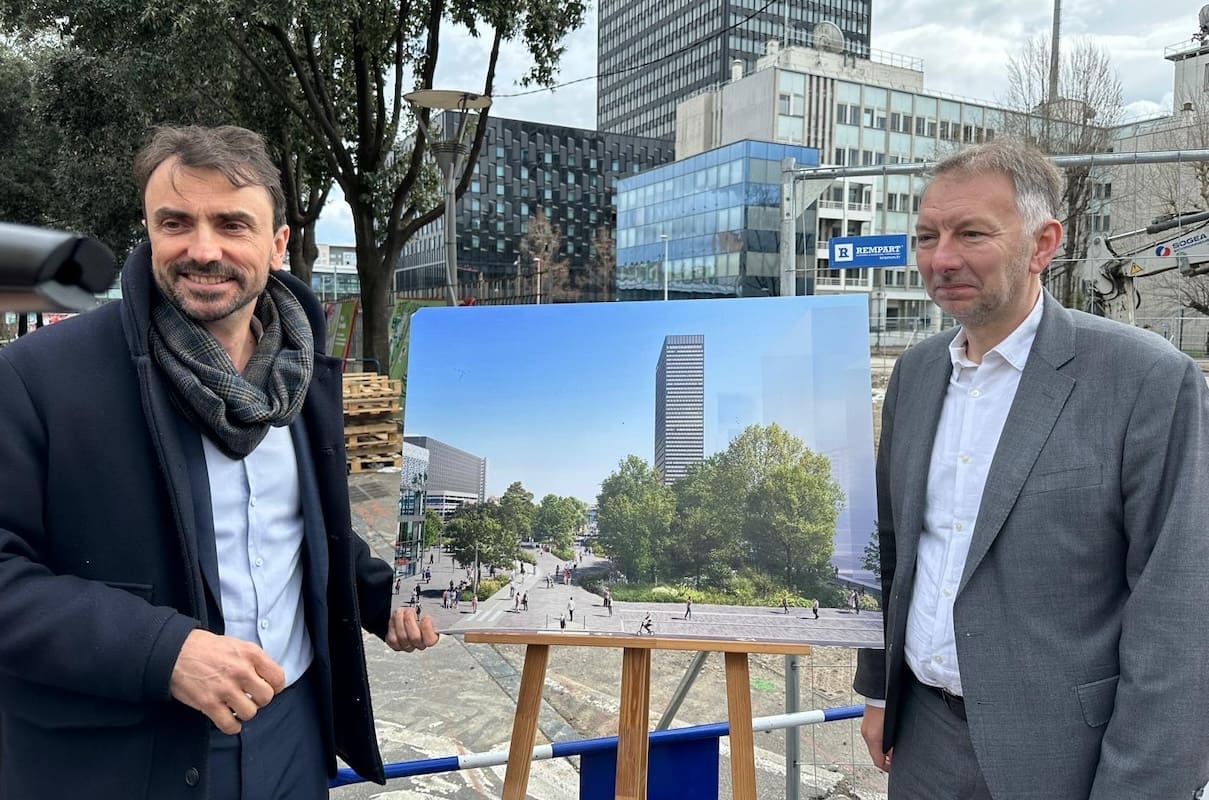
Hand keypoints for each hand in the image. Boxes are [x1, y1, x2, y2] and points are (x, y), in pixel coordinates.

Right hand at [169, 630, 285, 734]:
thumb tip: (267, 677)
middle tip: (249, 697)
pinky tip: (228, 720)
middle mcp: (241, 671)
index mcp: (251, 654)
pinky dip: (231, 726)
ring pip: (250, 713)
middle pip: (266, 697)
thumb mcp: (236, 644)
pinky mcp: (209, 703)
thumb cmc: (206, 648)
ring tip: (236, 706)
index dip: (275, 686)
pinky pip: (229, 725)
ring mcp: (225, 688)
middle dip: (259, 700)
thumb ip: (254, 660)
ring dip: (244, 712)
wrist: (175, 651)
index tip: (267, 687)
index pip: (278, 678)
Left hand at [386, 606, 438, 651]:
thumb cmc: (421, 612)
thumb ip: (437, 606)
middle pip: (414, 638)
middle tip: (409, 610)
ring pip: (402, 637)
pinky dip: (393, 626)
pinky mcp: (396, 644)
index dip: (427, 629)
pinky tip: (395, 618)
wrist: (408, 615)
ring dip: (399, 621)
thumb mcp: (431, 608)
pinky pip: (392, 638)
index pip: (430, 640)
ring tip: (400, 611)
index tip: (426, 617)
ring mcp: (407, 645)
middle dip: (410, 621)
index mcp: (432, 636)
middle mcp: (419, 644)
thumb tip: (444, 596)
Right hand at [860, 703, 892, 771]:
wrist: (880, 695)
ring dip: (882, 751)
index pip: (878, 762)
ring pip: (873, 747)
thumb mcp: (892, 731)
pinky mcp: (867, 725)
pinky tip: (886, 739)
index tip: (893, 768)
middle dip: (885, 759)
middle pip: (875, 755)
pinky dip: (879, 742)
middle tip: (894, 759)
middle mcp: (867, 735)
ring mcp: (866, 730)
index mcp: (873, 739)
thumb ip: (891, 744)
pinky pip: (872, 739)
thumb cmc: (887, 709)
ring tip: (892, 749)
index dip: (887, 768)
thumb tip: (892, 754)